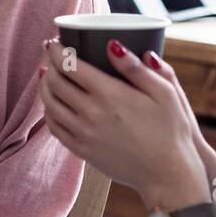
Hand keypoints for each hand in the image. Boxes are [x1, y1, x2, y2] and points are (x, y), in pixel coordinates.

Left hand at [39, 37, 209, 210]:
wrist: (167, 174)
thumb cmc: (171, 130)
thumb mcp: (164, 92)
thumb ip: (136, 67)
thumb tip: (111, 44)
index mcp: (110, 94)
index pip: (70, 65)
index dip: (56, 50)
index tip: (53, 41)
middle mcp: (91, 113)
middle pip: (55, 82)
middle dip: (49, 64)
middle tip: (50, 55)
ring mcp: (83, 134)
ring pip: (50, 104)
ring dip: (45, 87)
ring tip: (47, 75)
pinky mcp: (81, 151)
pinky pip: (54, 127)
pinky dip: (49, 111)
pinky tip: (53, 104)